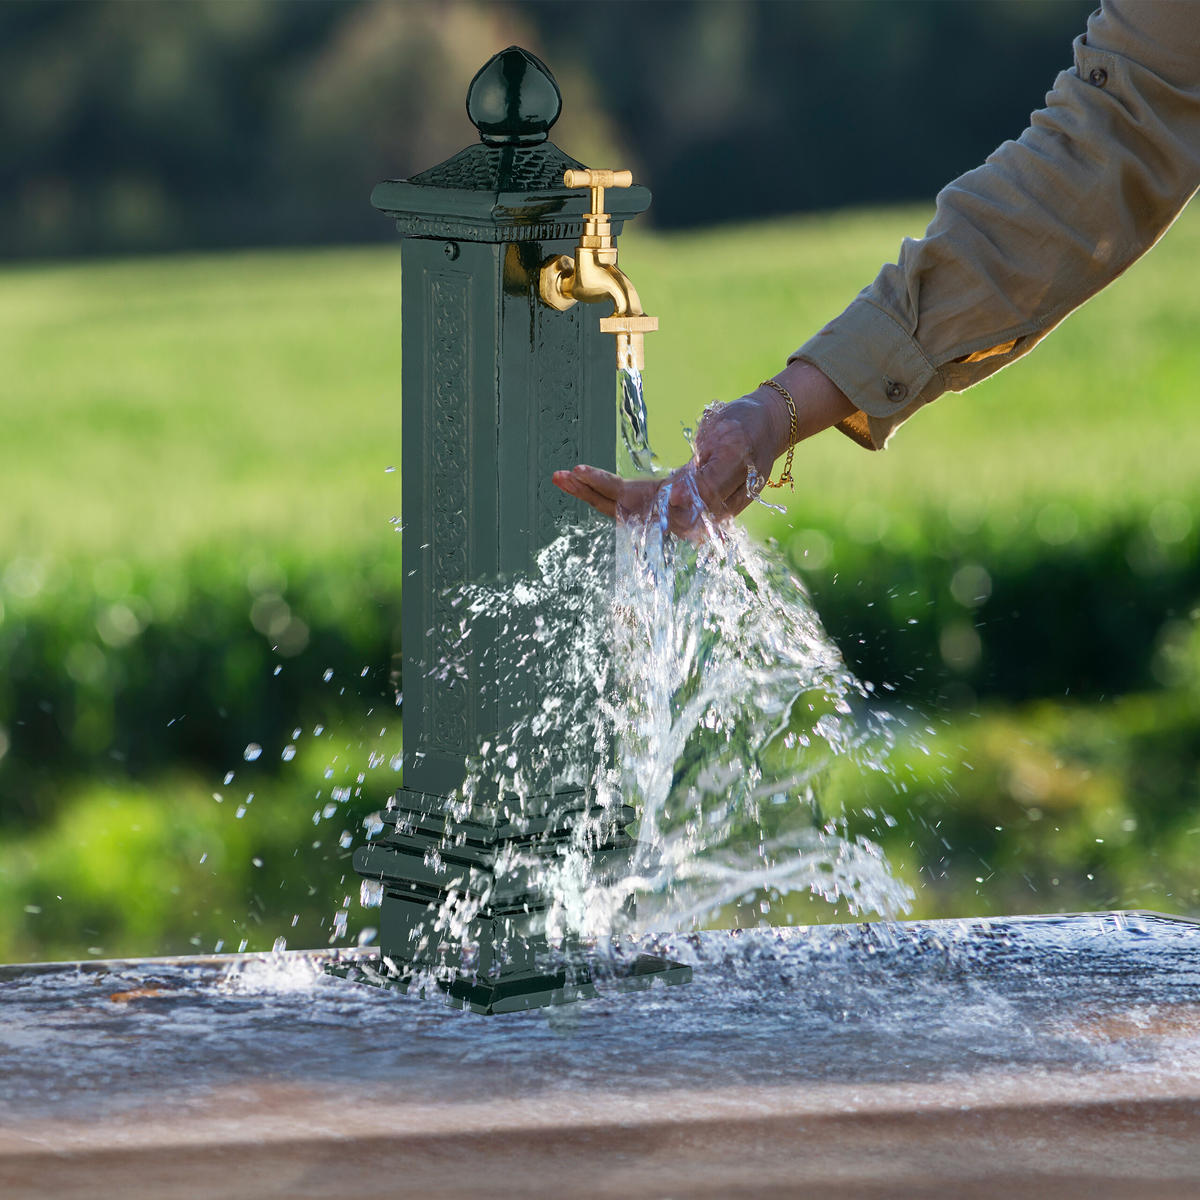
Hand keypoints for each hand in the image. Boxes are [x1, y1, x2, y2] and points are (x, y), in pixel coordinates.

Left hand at [553, 361, 853, 536]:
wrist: (767, 425)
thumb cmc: (749, 432)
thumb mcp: (733, 448)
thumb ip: (707, 481)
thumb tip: (674, 504)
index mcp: (701, 507)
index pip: (644, 505)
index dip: (609, 491)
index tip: (580, 474)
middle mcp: (688, 515)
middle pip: (630, 512)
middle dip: (592, 494)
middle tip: (558, 476)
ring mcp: (681, 508)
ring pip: (628, 508)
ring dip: (594, 494)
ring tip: (561, 477)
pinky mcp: (675, 496)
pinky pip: (636, 500)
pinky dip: (609, 490)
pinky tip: (584, 482)